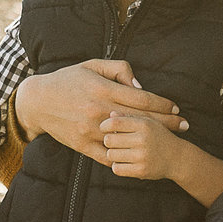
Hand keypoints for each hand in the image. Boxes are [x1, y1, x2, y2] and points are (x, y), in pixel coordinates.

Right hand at [16, 59, 183, 165]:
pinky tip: (140, 156)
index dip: (163, 104)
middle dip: (166, 122)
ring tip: (167, 141)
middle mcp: (99, 111)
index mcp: (103, 90)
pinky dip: (125, 156)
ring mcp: (90, 130)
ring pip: (128, 138)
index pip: (142, 99)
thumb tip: (140, 85)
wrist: (37, 101)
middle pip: (141, 119)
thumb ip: (120, 70)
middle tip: (185, 126)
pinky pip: (108, 155)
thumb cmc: (68, 79)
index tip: (176, 108)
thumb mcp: (93, 65)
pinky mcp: (82, 145)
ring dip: (149, 140)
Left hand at [101, 110, 191, 180]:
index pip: (114, 123)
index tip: (104, 128)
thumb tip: (110, 114)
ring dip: (113, 154)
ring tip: (121, 152)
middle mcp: (143, 139)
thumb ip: (129, 117)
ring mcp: (142, 156)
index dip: (104, 125)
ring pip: (111, 155)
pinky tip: (124, 162)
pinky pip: (117, 168)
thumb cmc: (158, 137)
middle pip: (109, 140)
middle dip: (109, 141)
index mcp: (144, 124)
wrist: (177, 158)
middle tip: (114, 142)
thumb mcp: (148, 122)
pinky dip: (118, 166)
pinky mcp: (141, 171)